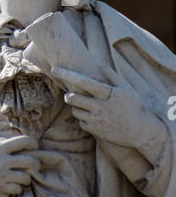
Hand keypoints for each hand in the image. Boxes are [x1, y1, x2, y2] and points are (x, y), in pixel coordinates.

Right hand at [0, 135, 39, 195]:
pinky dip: (19, 187)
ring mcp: (2, 175)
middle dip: (36, 163)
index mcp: (1, 147)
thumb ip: (1, 141)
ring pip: (26, 177)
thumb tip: (14, 141)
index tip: (34, 146)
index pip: (24, 141)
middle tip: (35, 164)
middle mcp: (3, 160)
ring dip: (27, 177)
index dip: (33, 143)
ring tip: (24, 176)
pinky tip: (15, 184)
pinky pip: (17, 189)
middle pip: (30, 161)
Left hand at [51, 66, 165, 151]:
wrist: (141, 131)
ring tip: (84, 105)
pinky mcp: (96, 131)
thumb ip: (112, 76)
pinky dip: (83, 119)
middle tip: (71, 94)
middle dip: (68, 95)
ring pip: (75, 111)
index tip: (54, 69)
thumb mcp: (126, 89)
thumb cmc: (135, 106)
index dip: (66, 75)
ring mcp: (97, 119)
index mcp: (106, 93)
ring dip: (75, 107)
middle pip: (73, 98)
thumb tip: (101, 65)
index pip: (82, 81)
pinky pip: (81, 123)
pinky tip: (91, 116)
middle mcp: (99, 106)